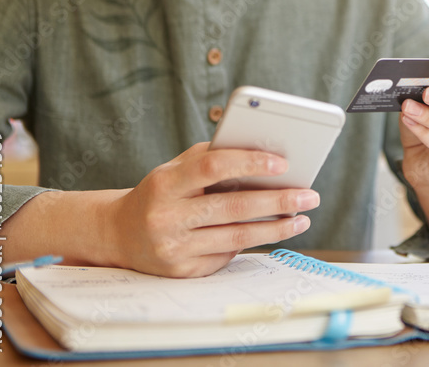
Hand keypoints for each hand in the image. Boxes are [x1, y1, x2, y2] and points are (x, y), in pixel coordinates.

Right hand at [105, 142, 319, 276]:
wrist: (118, 234)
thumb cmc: (161, 193)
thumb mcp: (175, 169)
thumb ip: (212, 158)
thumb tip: (265, 157)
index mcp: (165, 183)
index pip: (213, 167)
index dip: (250, 163)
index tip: (283, 164)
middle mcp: (166, 217)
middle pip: (233, 207)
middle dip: (278, 201)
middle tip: (310, 196)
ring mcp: (173, 248)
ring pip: (237, 237)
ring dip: (276, 228)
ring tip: (302, 218)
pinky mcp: (183, 271)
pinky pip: (227, 254)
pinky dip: (253, 242)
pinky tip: (271, 232)